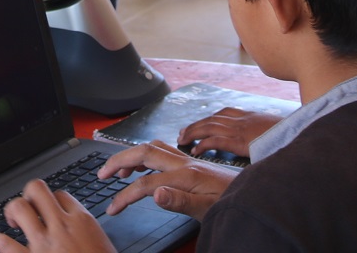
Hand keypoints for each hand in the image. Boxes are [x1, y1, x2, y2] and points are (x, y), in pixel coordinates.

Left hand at [0, 180, 113, 252]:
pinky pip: (5, 243)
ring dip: (12, 212)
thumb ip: (87, 235)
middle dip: (28, 196)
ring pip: (19, 207)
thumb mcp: (103, 247)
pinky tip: (1, 243)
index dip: (53, 201)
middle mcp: (61, 227)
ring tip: (13, 221)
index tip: (50, 210)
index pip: (61, 195)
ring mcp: (43, 244)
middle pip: (37, 189)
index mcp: (82, 223)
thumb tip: (80, 231)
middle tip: (28, 207)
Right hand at [97, 141, 235, 220]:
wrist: (255, 196)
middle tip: (102, 173)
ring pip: (152, 148)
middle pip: (143, 153)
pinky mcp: (192, 163)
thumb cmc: (233, 203)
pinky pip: (162, 151)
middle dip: (119, 160)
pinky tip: (144, 165)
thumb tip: (154, 195)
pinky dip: (145, 155)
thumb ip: (181, 202)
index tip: (113, 208)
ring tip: (117, 170)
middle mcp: (185, 163)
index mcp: (186, 175)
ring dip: (131, 155)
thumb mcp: (208, 209)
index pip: (145, 184)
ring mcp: (188, 161)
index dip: (125, 196)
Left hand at [176, 107, 281, 158]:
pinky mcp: (239, 140)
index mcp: (249, 115)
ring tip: (182, 140)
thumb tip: (258, 137)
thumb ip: (262, 130)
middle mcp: (241, 119)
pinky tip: (195, 151)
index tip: (199, 123)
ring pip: (209, 127)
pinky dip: (203, 144)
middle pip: (212, 118)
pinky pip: (215, 140)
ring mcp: (240, 128)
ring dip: (193, 132)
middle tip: (182, 133)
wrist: (298, 133)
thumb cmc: (290, 133)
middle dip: (195, 125)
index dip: (209, 118)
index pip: (223, 113)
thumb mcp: (274, 127)